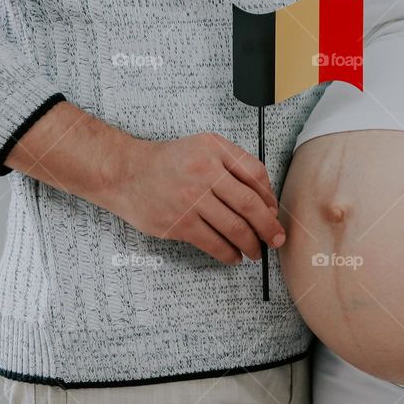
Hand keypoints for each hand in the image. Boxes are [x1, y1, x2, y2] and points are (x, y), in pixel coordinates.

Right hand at [104, 132, 284, 264]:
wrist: (126, 172)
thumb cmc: (168, 162)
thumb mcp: (204, 147)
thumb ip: (234, 164)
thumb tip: (264, 199)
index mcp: (214, 150)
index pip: (256, 174)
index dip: (270, 197)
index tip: (272, 212)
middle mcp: (205, 172)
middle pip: (250, 205)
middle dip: (268, 227)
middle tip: (276, 239)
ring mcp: (191, 199)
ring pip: (235, 228)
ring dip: (251, 244)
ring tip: (256, 251)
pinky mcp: (179, 223)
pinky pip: (214, 243)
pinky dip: (229, 254)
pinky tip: (234, 256)